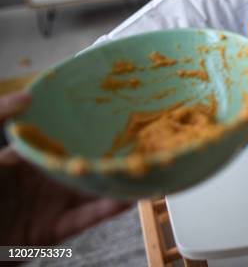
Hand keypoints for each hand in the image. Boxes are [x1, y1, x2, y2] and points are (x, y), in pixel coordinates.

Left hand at [0, 91, 130, 244]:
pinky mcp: (51, 230)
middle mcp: (42, 178)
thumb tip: (28, 95)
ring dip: (114, 181)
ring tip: (142, 168)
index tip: (111, 113)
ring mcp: (48, 204)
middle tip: (139, 141)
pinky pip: (83, 219)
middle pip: (82, 162)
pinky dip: (104, 211)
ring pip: (89, 190)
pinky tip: (125, 199)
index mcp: (27, 157)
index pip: (62, 138)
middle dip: (109, 153)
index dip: (86, 127)